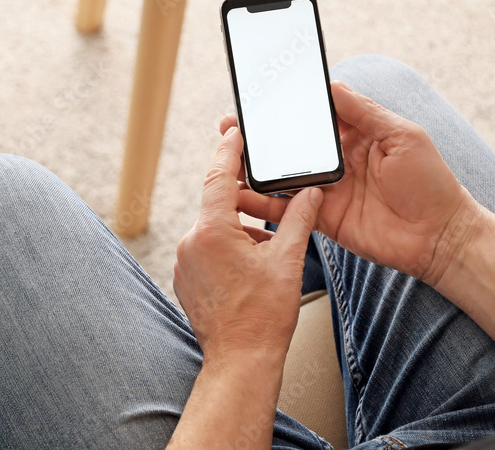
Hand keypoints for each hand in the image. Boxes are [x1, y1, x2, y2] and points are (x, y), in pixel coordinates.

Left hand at [173, 126, 322, 360]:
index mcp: (212, 231)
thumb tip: (311, 194)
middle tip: (268, 195)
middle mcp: (190, 242)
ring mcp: (183, 262)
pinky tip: (251, 263)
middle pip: (217, 204)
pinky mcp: (184, 279)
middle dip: (244, 199)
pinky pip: (205, 250)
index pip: (218, 176)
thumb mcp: (287, 260)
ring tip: (268, 244)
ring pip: (213, 229)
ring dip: (238, 228)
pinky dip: (226, 248)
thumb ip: (298, 220)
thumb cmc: (263, 316)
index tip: (235, 132)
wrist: (240, 361)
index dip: (229, 151)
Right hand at [220, 82, 480, 288]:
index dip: (286, 105)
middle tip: (230, 126)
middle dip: (259, 135)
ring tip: (226, 159)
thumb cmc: (431, 183)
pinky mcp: (322, 218)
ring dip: (255, 168)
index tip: (259, 95)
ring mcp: (326, 190)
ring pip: (282, 176)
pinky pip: (287, 209)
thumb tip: (333, 85)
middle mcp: (336, 160)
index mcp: (355, 134)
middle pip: (289, 144)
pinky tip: (242, 196)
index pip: (313, 114)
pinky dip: (263, 204)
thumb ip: (365, 112)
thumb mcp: (403, 136)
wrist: (441, 238)